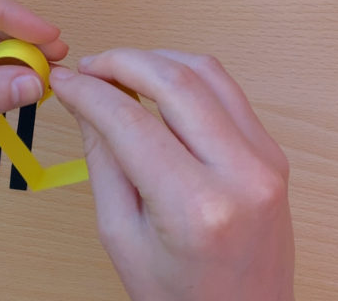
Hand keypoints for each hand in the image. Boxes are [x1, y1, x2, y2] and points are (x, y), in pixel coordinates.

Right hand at [50, 50, 293, 300]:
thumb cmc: (183, 296)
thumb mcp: (122, 237)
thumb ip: (103, 162)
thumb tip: (84, 102)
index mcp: (196, 207)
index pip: (131, 122)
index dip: (90, 93)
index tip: (64, 82)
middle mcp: (240, 175)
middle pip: (175, 83)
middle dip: (123, 62)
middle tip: (89, 67)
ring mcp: (266, 160)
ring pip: (208, 73)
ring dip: (157, 60)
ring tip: (119, 71)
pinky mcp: (273, 153)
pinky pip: (228, 92)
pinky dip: (188, 78)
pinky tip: (158, 86)